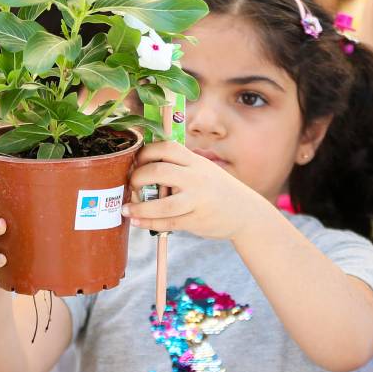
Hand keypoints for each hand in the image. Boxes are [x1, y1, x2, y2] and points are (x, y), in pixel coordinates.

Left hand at [121, 141, 268, 240]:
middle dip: (137, 178)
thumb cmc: (215, 189)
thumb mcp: (202, 170)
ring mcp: (197, 200)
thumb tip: (140, 165)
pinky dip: (148, 222)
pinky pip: (168, 222)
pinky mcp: (197, 220)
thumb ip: (178, 166)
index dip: (146, 152)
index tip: (135, 161)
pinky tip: (137, 222)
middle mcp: (196, 178)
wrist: (246, 213)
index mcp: (195, 162)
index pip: (166, 148)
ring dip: (139, 208)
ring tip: (126, 210)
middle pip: (159, 172)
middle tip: (130, 185)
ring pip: (162, 204)